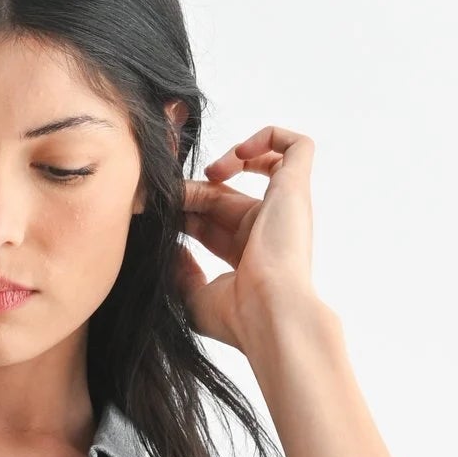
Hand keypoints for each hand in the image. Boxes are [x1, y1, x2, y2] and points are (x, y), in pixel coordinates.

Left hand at [177, 125, 324, 359]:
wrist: (270, 315)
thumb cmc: (238, 318)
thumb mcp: (195, 298)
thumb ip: (181, 272)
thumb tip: (171, 248)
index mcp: (246, 255)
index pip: (211, 220)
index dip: (185, 209)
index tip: (161, 211)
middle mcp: (268, 229)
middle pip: (224, 194)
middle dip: (193, 190)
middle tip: (167, 193)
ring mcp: (284, 208)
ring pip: (257, 166)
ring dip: (228, 161)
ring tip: (209, 174)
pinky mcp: (297, 189)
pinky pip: (295, 146)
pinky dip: (268, 138)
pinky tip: (239, 157)